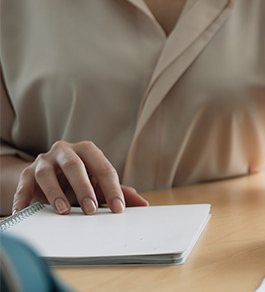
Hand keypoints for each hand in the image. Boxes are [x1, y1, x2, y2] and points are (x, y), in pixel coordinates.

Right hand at [12, 141, 148, 214]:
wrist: (47, 178)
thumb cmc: (79, 180)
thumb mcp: (99, 185)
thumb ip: (119, 193)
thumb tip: (144, 204)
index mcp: (88, 151)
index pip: (103, 168)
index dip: (112, 189)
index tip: (118, 209)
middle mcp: (65, 151)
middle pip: (75, 166)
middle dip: (85, 188)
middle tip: (92, 209)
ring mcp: (44, 161)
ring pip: (47, 174)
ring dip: (55, 193)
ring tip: (64, 211)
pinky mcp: (25, 173)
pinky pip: (23, 186)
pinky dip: (23, 199)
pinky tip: (25, 212)